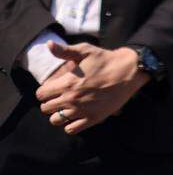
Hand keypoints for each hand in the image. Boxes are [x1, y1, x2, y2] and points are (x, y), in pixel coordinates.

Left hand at [35, 42, 149, 134]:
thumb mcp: (86, 51)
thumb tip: (48, 45)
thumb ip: (64, 51)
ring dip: (58, 114)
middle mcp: (72, 99)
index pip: (41, 94)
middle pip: (45, 108)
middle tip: (61, 96)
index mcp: (67, 83)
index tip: (54, 87)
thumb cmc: (106, 59)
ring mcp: (82, 110)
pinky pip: (71, 129)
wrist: (130, 70)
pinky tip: (77, 115)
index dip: (45, 90)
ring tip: (68, 107)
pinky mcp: (93, 118)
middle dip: (50, 102)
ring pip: (55, 120)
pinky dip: (71, 124)